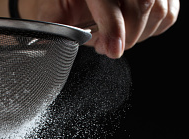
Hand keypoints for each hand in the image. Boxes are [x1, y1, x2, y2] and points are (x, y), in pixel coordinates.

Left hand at [25, 0, 179, 57]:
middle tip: (108, 47)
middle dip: (126, 37)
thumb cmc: (67, 1)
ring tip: (118, 37)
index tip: (113, 50)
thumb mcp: (53, 10)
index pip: (111, 3)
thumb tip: (55, 46)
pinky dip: (153, 29)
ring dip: (139, 35)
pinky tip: (134, 30)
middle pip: (141, 7)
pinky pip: (168, 14)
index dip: (114, 29)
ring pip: (158, 11)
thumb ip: (56, 28)